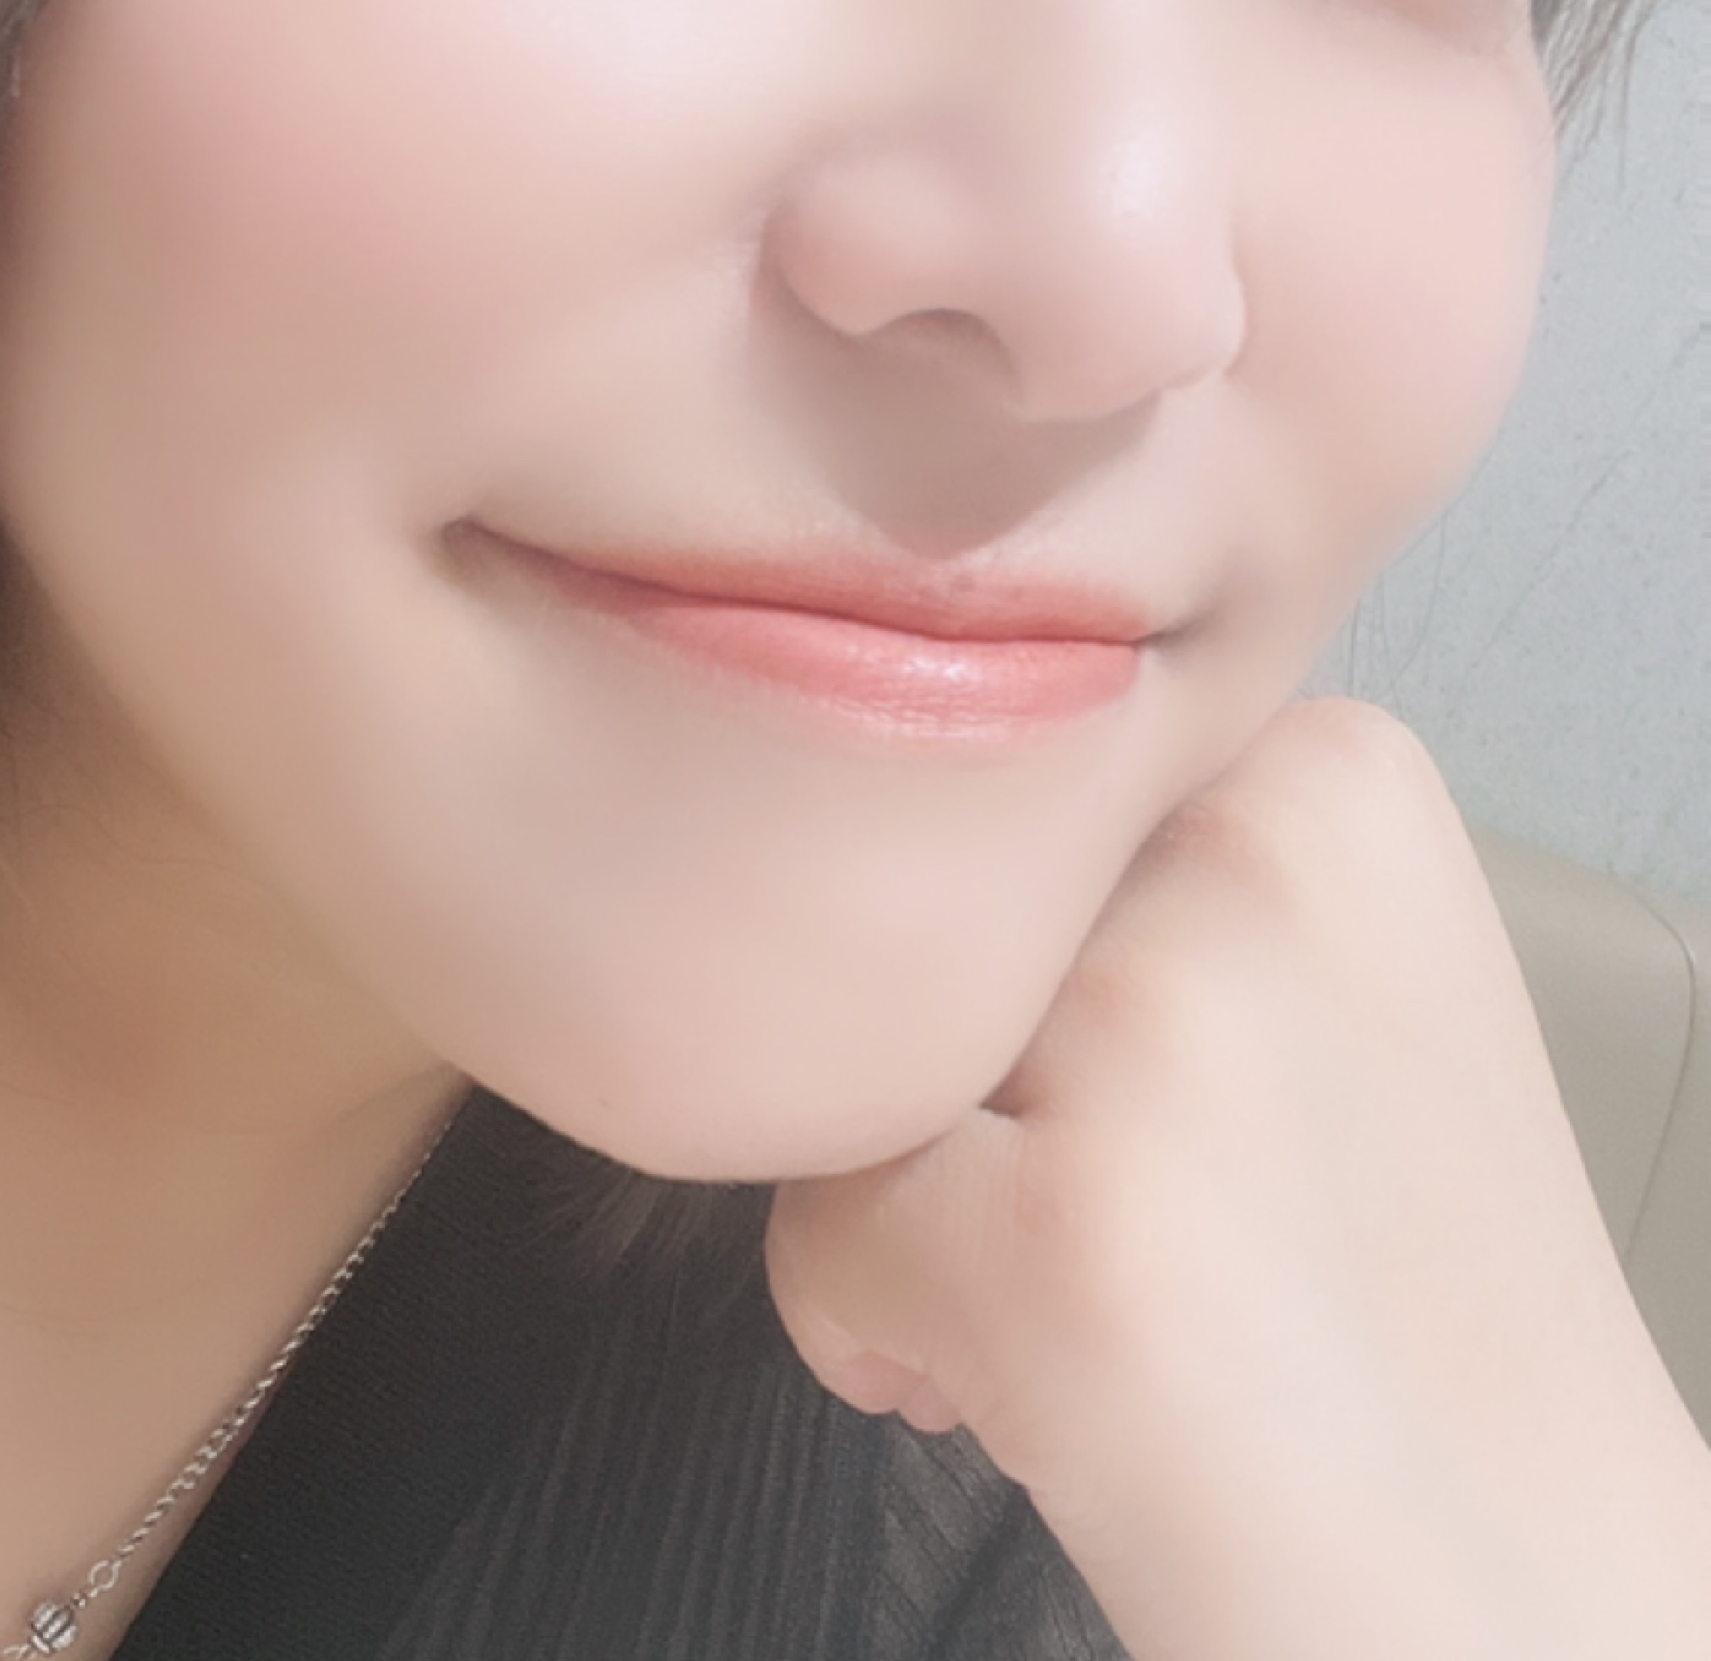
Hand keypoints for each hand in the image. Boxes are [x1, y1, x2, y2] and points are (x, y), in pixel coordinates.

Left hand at [765, 699, 1710, 1660]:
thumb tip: (870, 854)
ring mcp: (1152, 1027)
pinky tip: (1031, 1395)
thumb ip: (1134, 874)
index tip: (1146, 1099)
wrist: (1531, 1598)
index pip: (1010, 810)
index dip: (1037, 977)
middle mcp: (1244, 850)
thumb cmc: (1406, 1310)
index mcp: (1324, 773)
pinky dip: (874, 1325)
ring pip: (855, 1056)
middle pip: (927, 924)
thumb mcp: (1331, 985)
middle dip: (968, 1082)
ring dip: (920, 1199)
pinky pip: (819, 1220)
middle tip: (1129, 1218)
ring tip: (1097, 1306)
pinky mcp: (1061, 1226)